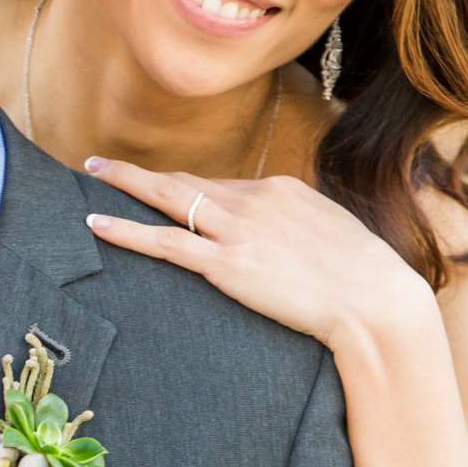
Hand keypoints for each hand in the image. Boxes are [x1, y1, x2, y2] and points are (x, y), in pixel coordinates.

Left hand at [81, 158, 428, 347]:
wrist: (377, 301)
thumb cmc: (363, 279)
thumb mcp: (330, 237)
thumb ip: (298, 229)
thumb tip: (285, 240)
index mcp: (280, 188)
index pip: (220, 185)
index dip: (186, 191)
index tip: (162, 192)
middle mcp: (254, 199)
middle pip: (185, 180)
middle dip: (140, 173)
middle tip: (99, 165)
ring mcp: (238, 229)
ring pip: (167, 197)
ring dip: (123, 185)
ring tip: (90, 175)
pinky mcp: (226, 264)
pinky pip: (164, 242)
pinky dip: (126, 230)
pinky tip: (96, 223)